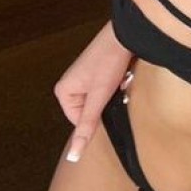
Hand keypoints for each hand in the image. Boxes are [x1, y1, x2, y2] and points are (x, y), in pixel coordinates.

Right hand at [54, 21, 133, 162]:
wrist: (126, 34)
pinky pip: (107, 89)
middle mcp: (70, 84)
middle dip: (108, 104)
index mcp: (63, 91)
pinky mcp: (98, 71)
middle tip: (116, 88)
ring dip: (114, 95)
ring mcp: (84, 77)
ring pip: (102, 100)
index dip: (99, 116)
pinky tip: (124, 75)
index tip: (110, 101)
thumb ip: (87, 127)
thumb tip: (73, 156)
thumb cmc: (109, 62)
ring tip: (121, 80)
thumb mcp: (98, 98)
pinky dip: (118, 85)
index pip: (81, 122)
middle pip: (91, 111)